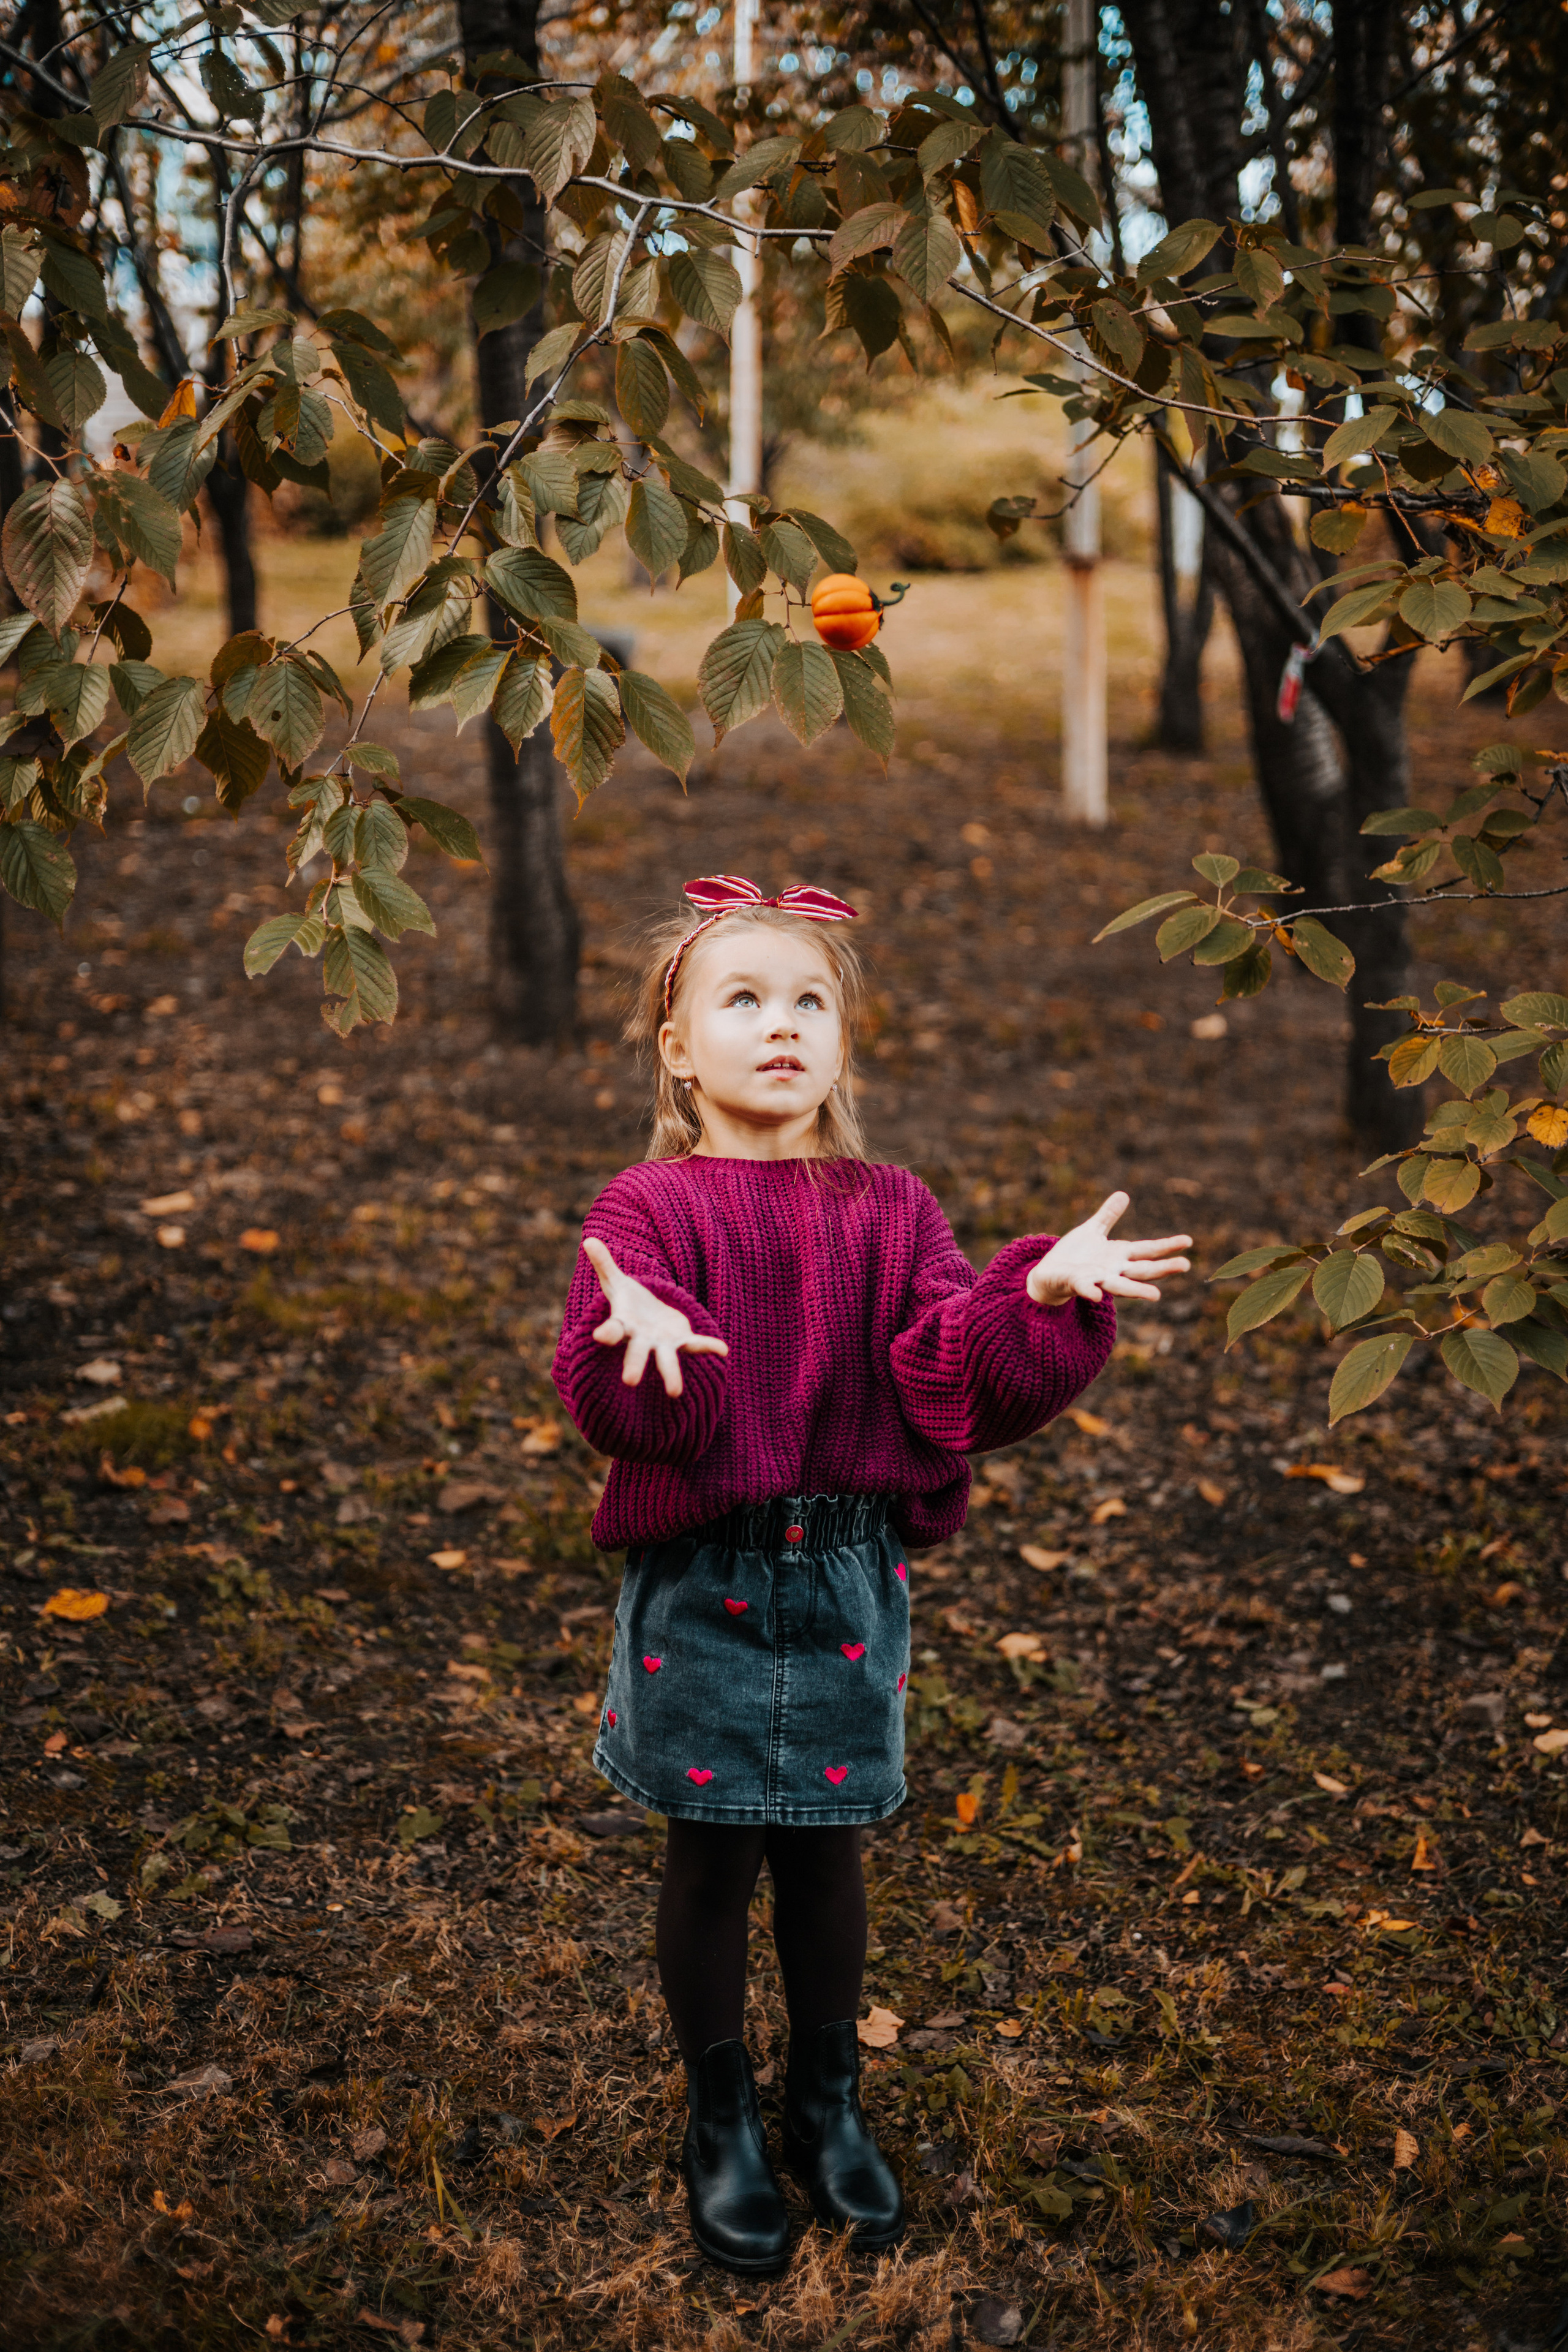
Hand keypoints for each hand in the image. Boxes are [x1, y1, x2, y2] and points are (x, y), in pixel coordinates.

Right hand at [583, 1236, 729, 1396]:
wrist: (649, 1318)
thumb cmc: (629, 1302)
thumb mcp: (616, 1282)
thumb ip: (604, 1264)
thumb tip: (588, 1239)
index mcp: (623, 1325)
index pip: (612, 1330)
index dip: (607, 1333)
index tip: (599, 1337)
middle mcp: (641, 1340)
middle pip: (636, 1353)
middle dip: (634, 1365)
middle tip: (630, 1381)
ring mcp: (662, 1344)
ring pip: (665, 1360)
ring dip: (671, 1375)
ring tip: (675, 1392)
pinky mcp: (681, 1342)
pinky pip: (695, 1346)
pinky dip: (708, 1347)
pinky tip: (723, 1350)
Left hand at [1026, 1191, 1191, 1307]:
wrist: (1048, 1275)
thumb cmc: (1073, 1255)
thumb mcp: (1092, 1231)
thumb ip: (1108, 1216)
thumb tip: (1123, 1194)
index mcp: (1118, 1255)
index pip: (1148, 1250)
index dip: (1167, 1246)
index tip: (1189, 1241)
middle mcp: (1112, 1270)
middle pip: (1142, 1270)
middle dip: (1164, 1268)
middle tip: (1186, 1265)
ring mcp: (1096, 1279)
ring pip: (1120, 1286)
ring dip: (1137, 1291)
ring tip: (1156, 1295)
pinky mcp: (1076, 1285)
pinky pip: (1085, 1288)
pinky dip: (1091, 1291)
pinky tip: (1097, 1296)